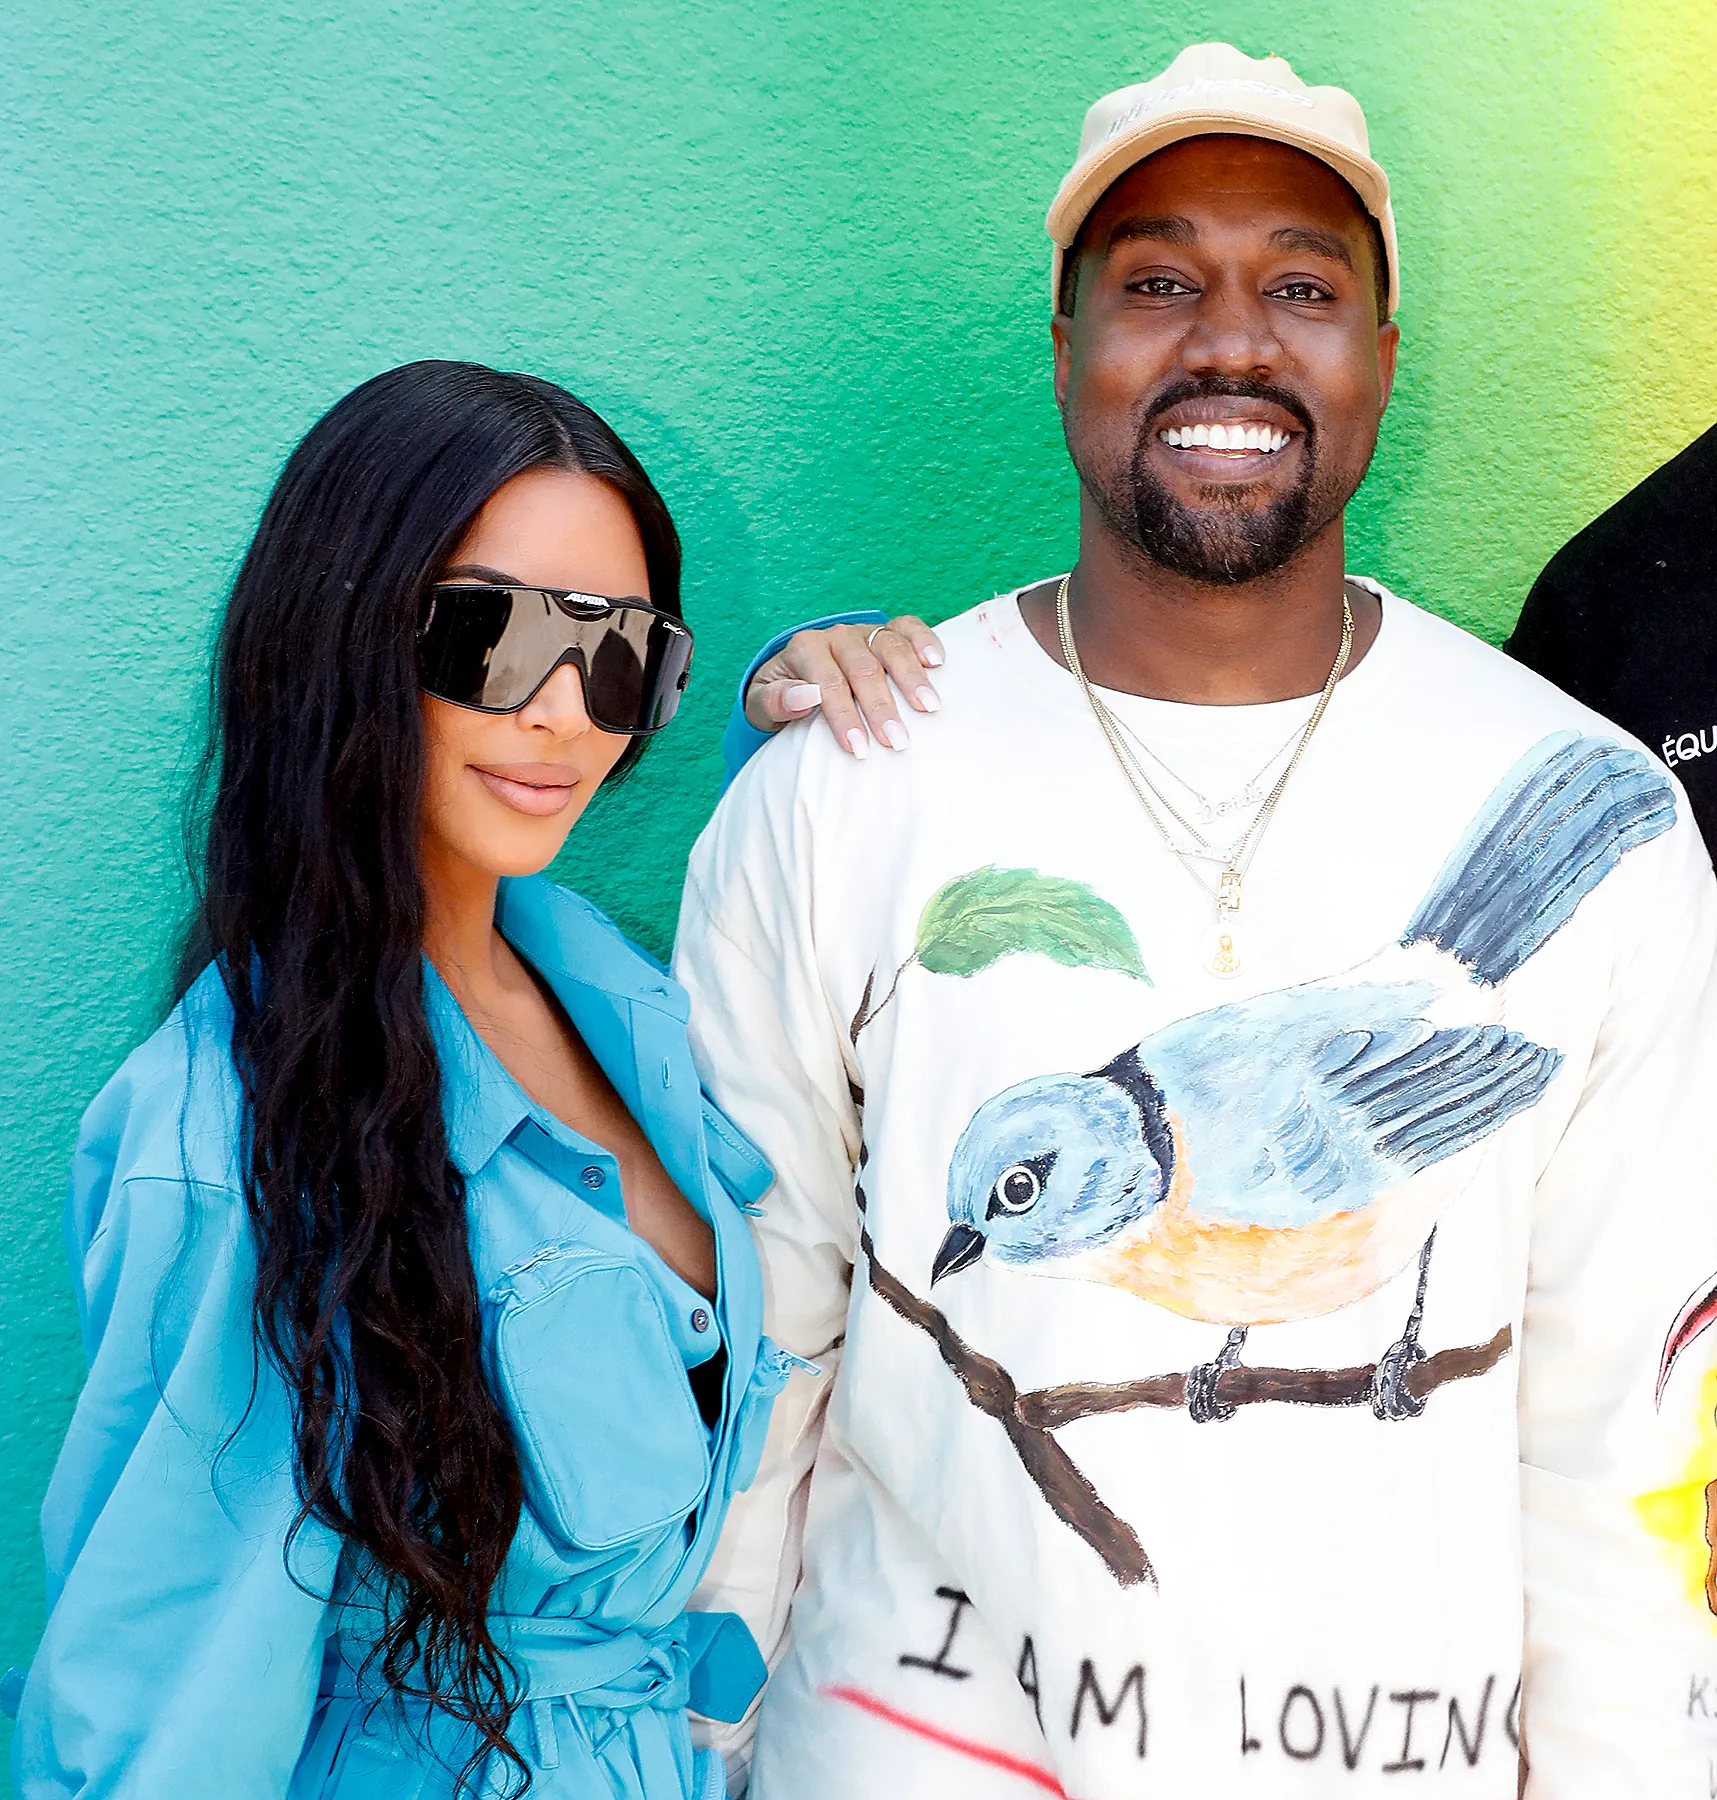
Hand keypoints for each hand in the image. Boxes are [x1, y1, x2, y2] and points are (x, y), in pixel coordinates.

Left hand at [744, 617, 944, 756]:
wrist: (795, 677)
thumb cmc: (782, 699)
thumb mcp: (762, 706)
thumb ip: (776, 701)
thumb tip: (806, 697)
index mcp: (804, 649)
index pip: (828, 684)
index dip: (844, 716)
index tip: (859, 749)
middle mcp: (836, 636)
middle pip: (863, 669)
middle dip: (881, 707)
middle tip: (897, 742)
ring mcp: (864, 631)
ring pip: (890, 646)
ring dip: (911, 678)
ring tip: (929, 708)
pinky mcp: (886, 631)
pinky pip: (908, 627)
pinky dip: (924, 640)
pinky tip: (938, 662)